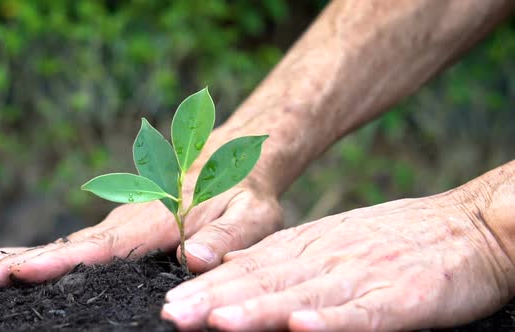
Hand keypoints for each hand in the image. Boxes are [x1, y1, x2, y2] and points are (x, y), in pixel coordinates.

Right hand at [0, 131, 282, 285]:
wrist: (239, 156)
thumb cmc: (248, 190)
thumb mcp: (252, 214)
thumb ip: (225, 236)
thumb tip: (190, 258)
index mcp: (160, 220)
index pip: (105, 246)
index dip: (64, 260)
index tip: (23, 272)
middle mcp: (132, 219)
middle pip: (72, 243)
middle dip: (22, 260)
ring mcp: (124, 220)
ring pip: (68, 241)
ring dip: (20, 255)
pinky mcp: (124, 224)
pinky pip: (80, 240)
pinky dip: (45, 249)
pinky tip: (17, 257)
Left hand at [161, 191, 514, 330]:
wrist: (468, 226)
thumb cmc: (397, 239)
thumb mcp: (330, 240)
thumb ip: (282, 256)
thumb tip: (230, 265)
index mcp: (310, 246)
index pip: (250, 269)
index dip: (209, 288)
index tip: (171, 304)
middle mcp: (329, 259)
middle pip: (265, 283)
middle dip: (216, 301)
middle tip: (173, 316)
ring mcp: (364, 277)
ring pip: (303, 296)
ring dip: (259, 310)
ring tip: (218, 321)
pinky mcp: (402, 298)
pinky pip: (363, 314)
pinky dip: (332, 321)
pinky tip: (302, 327)